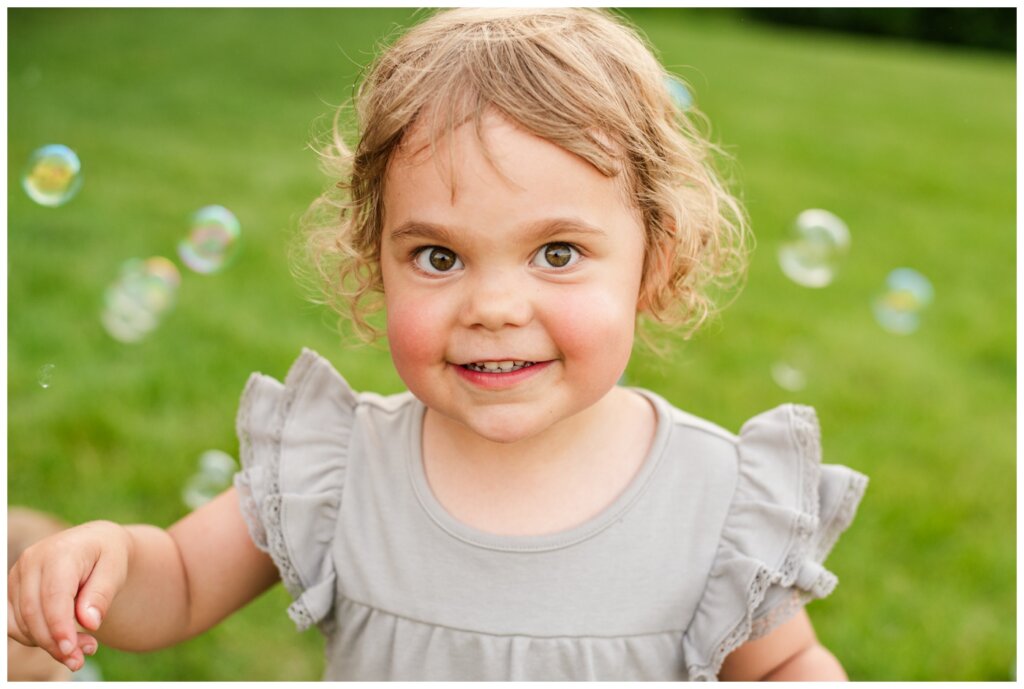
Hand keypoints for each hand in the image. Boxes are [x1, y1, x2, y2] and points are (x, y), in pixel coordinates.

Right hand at [8, 520, 130, 671]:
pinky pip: (14, 624)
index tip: (72, 650)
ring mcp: (17, 575)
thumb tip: (89, 622)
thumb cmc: (107, 557)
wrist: (94, 544)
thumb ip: (102, 594)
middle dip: (54, 642)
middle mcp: (32, 561)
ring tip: (80, 649)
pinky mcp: (12, 591)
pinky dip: (34, 638)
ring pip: (21, 622)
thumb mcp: (116, 570)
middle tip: (80, 659)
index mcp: (61, 551)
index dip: (60, 626)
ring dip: (46, 643)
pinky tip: (60, 640)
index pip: (54, 596)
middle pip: (33, 612)